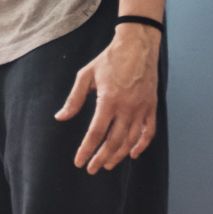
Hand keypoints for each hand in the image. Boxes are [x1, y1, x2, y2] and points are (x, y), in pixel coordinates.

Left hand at [57, 24, 161, 171]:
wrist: (138, 45)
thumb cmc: (109, 59)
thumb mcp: (86, 75)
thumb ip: (74, 98)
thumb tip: (60, 117)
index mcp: (109, 100)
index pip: (96, 132)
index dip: (87, 149)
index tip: (79, 162)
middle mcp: (127, 107)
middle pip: (114, 141)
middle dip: (101, 158)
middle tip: (92, 169)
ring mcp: (141, 108)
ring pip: (131, 139)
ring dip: (119, 155)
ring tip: (107, 164)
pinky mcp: (152, 106)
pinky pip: (149, 131)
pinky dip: (142, 145)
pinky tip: (133, 154)